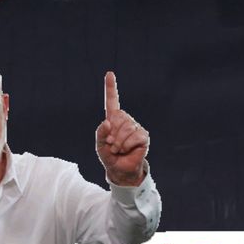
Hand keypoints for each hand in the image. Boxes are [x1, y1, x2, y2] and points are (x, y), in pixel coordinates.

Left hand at [94, 72, 148, 187]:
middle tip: (112, 146)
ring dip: (118, 143)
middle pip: (119, 118)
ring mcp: (135, 127)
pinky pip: (134, 136)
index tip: (109, 73)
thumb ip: (100, 134)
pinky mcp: (143, 135)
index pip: (112, 101)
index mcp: (114, 120)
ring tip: (118, 149)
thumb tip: (107, 122)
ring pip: (126, 128)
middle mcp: (125, 120)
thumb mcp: (100, 146)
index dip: (111, 88)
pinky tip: (127, 150)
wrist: (121, 170)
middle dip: (112, 135)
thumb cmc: (110, 156)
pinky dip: (127, 145)